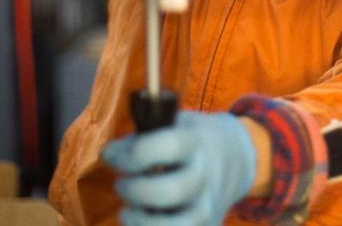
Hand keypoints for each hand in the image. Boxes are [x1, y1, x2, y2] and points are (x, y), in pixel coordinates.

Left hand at [102, 111, 256, 225]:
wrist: (233, 156)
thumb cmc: (189, 140)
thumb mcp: (171, 125)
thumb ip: (139, 139)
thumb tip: (108, 155)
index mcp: (196, 142)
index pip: (168, 147)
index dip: (131, 154)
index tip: (112, 156)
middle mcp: (206, 174)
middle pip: (172, 191)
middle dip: (135, 191)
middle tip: (121, 185)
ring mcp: (209, 204)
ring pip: (180, 225)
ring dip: (144, 222)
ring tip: (127, 212)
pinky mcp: (209, 224)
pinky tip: (140, 222)